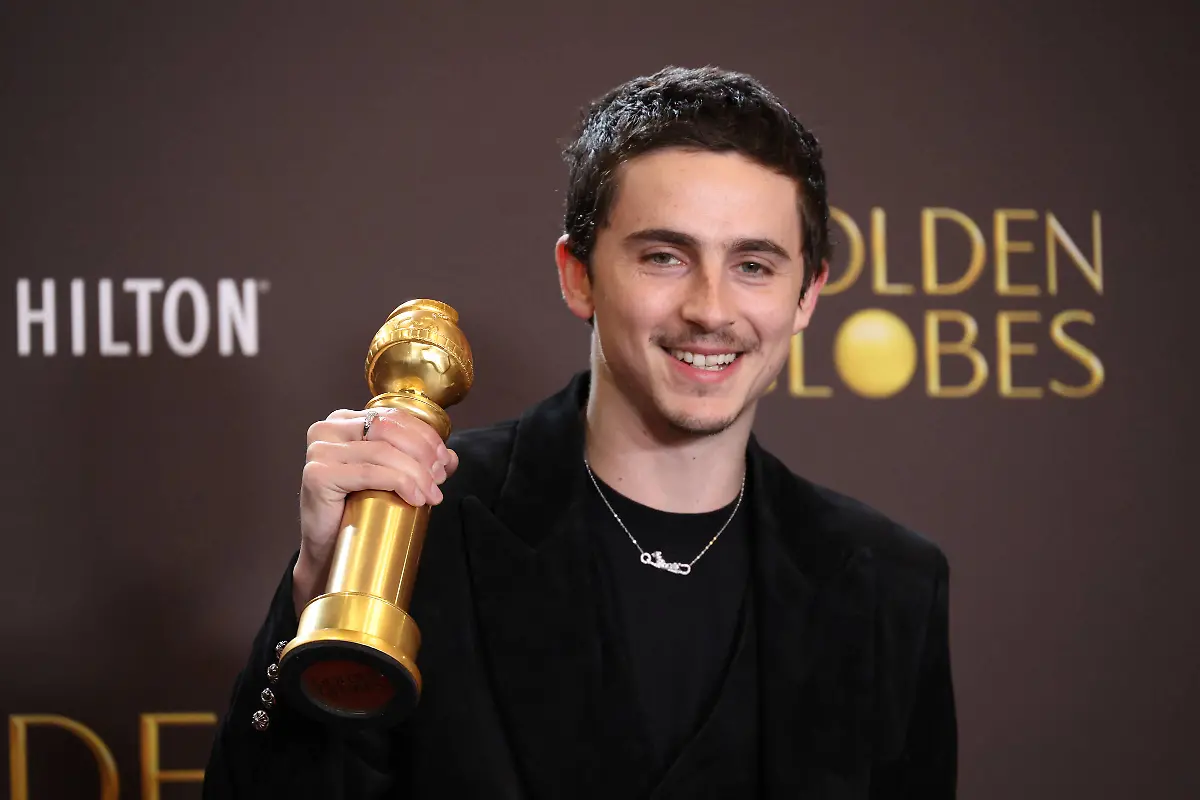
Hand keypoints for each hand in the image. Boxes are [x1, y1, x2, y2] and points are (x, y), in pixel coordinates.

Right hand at [292, 408, 457, 613]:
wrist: (328, 548)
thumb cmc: (357, 510)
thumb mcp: (392, 476)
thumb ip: (419, 461)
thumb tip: (450, 457)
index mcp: (343, 421)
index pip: (393, 416)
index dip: (425, 436)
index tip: (445, 461)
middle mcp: (327, 429)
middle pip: (389, 430)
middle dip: (423, 453)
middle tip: (440, 479)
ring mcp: (319, 451)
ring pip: (383, 452)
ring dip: (417, 472)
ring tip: (432, 494)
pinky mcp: (318, 475)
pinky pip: (370, 473)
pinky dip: (400, 483)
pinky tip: (416, 498)